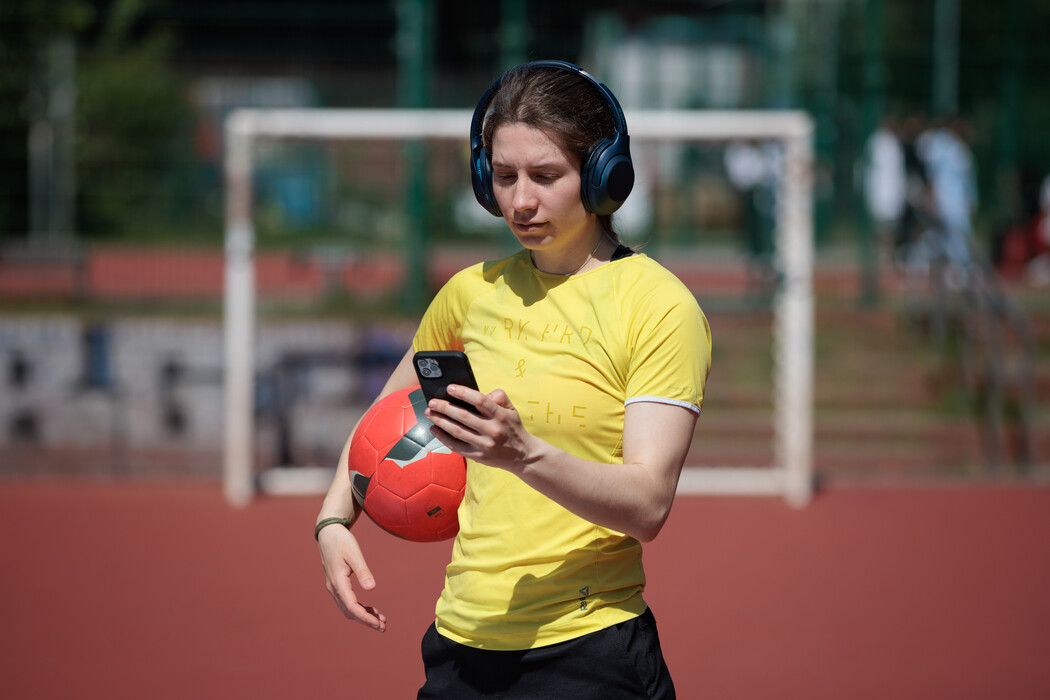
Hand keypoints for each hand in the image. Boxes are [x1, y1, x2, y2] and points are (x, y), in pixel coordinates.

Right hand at [317, 524, 386, 631]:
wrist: (328, 533)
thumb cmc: (341, 541)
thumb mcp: (354, 553)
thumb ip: (363, 571)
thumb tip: (372, 588)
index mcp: (338, 582)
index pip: (352, 607)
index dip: (365, 618)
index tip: (378, 624)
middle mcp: (333, 587)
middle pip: (349, 612)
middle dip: (366, 621)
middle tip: (383, 627)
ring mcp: (334, 587)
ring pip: (348, 608)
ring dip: (363, 616)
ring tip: (381, 619)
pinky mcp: (337, 584)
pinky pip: (347, 602)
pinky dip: (359, 608)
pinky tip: (371, 609)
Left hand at [424, 385, 538, 473]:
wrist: (522, 456)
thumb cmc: (513, 428)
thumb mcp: (511, 410)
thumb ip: (498, 397)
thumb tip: (478, 393)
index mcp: (500, 415)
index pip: (480, 401)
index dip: (463, 393)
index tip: (449, 388)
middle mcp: (492, 430)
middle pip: (463, 416)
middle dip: (444, 408)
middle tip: (432, 402)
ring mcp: (484, 445)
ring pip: (457, 431)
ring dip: (440, 421)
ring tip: (430, 413)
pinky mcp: (478, 456)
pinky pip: (456, 446)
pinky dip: (443, 437)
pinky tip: (434, 429)